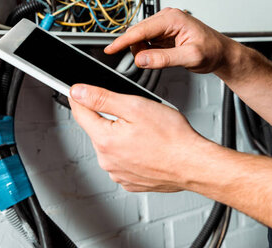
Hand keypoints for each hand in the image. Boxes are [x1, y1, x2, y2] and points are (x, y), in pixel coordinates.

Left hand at [68, 83, 207, 191]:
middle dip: (109, 117)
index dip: (79, 97)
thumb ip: (102, 98)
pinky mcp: (130, 181)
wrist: (193, 164)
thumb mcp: (135, 107)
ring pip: (111, 145)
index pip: (80, 113)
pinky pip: (123, 161)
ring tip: (146, 131)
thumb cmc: (172, 137)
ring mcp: (118, 173)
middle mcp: (107, 160)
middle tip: (135, 111)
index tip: (78, 90)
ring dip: (121, 135)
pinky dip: (131, 152)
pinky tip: (148, 146)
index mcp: (105, 139)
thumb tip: (78, 92)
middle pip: (97, 129)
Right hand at [105, 7, 233, 73]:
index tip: (110, 50)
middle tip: (145, 63)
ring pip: (141, 38)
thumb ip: (164, 59)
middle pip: (138, 32)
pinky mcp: (165, 33)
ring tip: (161, 59)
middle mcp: (168, 18)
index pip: (141, 30)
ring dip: (143, 51)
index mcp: (173, 19)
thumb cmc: (212, 51)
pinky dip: (148, 51)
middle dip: (136, 49)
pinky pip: (148, 42)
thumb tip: (142, 59)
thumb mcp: (189, 57)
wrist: (222, 53)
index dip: (123, 41)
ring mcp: (166, 25)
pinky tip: (160, 57)